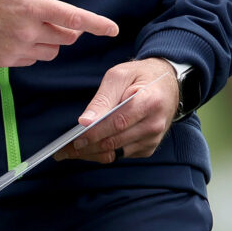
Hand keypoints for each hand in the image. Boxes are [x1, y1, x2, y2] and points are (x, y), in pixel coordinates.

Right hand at [0, 0, 117, 66]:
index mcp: (31, 5)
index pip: (73, 18)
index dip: (97, 24)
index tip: (113, 30)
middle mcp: (27, 31)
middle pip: (66, 37)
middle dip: (70, 27)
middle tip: (56, 14)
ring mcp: (15, 48)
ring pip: (51, 50)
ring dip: (52, 39)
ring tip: (35, 23)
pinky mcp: (4, 60)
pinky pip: (33, 59)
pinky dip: (35, 50)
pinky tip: (21, 35)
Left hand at [56, 59, 181, 162]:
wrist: (168, 84)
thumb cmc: (141, 76)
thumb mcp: (120, 75)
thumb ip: (103, 98)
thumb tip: (86, 121)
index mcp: (150, 101)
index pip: (118, 123)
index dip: (94, 133)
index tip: (74, 139)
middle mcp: (154, 124)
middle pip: (115, 142)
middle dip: (86, 148)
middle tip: (63, 150)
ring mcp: (153, 138)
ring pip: (116, 153)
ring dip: (91, 154)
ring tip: (70, 152)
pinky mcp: (148, 148)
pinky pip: (121, 155)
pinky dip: (102, 154)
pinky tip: (88, 149)